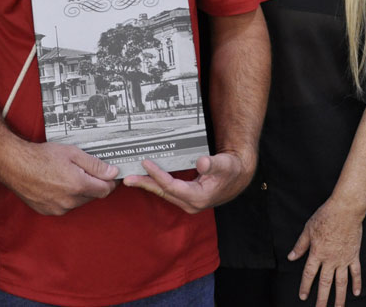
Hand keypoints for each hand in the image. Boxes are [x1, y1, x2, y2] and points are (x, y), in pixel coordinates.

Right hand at [0, 137, 117, 215]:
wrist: (15, 165)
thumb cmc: (41, 156)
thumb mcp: (72, 153)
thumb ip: (95, 164)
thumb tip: (113, 172)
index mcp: (78, 186)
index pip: (105, 190)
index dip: (110, 181)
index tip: (108, 173)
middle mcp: (69, 201)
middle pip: (93, 196)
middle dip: (94, 184)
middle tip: (84, 170)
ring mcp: (58, 209)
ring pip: (79, 202)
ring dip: (80, 191)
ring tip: (68, 175)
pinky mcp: (49, 212)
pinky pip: (65, 206)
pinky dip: (66, 197)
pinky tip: (58, 184)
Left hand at [122, 152, 251, 212]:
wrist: (238, 177)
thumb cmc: (232, 169)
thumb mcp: (225, 164)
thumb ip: (213, 164)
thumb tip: (201, 162)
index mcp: (199, 197)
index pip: (172, 186)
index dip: (158, 175)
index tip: (146, 163)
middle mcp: (191, 203)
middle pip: (163, 193)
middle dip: (145, 184)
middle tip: (127, 179)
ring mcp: (189, 203)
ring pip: (164, 193)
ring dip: (148, 185)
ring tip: (131, 179)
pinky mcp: (187, 198)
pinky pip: (168, 191)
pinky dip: (157, 184)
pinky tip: (147, 178)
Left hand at [288, 199, 363, 306]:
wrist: (345, 210)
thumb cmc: (325, 216)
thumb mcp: (308, 229)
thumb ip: (300, 245)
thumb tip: (291, 257)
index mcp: (317, 253)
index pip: (309, 274)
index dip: (305, 286)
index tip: (303, 297)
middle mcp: (330, 259)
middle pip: (325, 283)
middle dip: (321, 299)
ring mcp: (343, 259)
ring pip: (341, 283)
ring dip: (339, 298)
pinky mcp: (354, 255)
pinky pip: (356, 272)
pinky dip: (356, 283)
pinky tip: (356, 293)